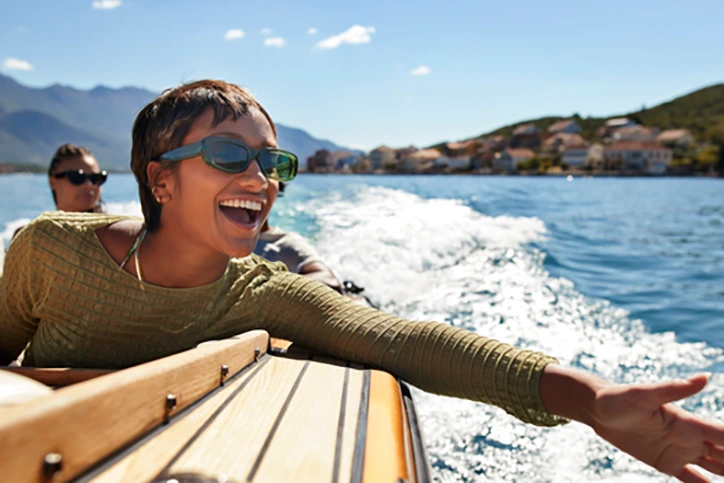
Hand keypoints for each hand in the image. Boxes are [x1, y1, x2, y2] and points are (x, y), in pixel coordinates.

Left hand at [592, 374, 723, 481]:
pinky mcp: (667, 463)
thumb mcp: (642, 394)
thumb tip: (705, 377)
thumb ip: (673, 388)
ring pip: (718, 468)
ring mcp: (681, 452)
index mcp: (689, 423)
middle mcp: (691, 438)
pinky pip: (694, 480)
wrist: (597, 409)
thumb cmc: (618, 398)